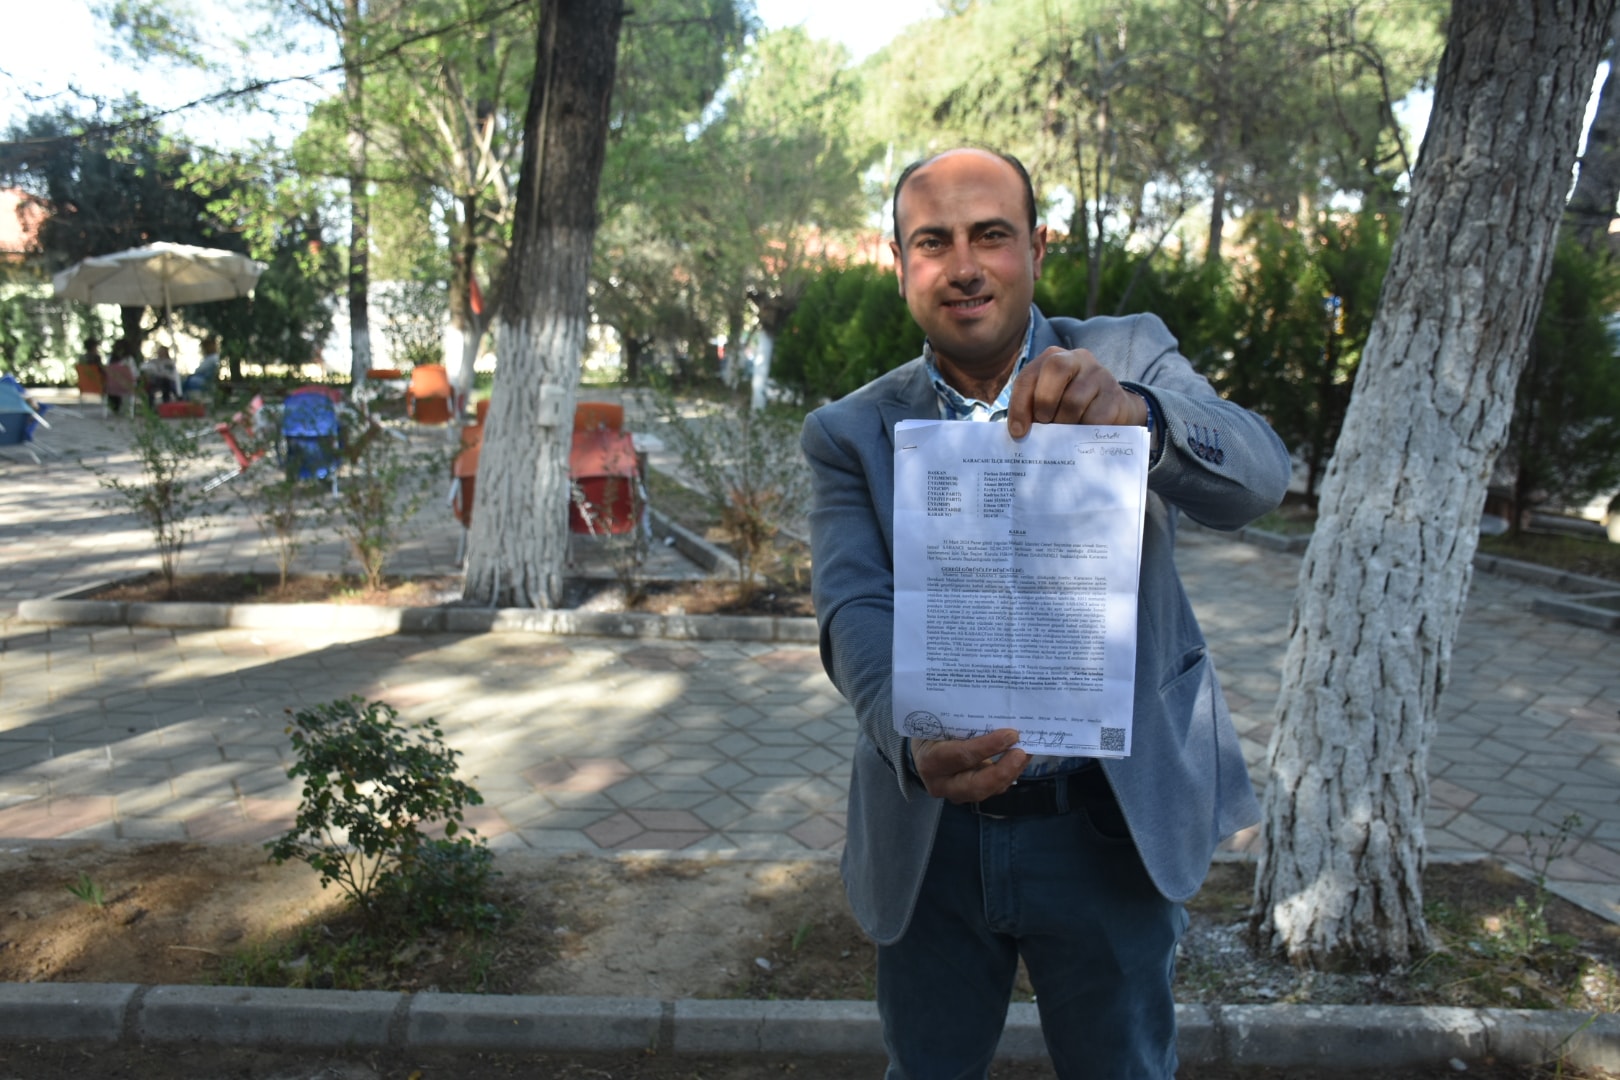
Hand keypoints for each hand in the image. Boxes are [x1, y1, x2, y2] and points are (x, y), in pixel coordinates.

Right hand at [911, 728, 1028, 803]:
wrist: (922, 750)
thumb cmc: (931, 730)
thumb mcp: (938, 722)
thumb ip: (960, 719)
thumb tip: (995, 704)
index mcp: (931, 760)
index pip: (961, 756)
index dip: (987, 747)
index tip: (1010, 734)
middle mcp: (942, 783)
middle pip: (976, 786)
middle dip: (1003, 771)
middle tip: (1021, 753)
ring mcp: (957, 793)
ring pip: (988, 790)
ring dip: (1011, 772)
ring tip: (1027, 752)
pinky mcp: (970, 794)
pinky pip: (994, 788)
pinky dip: (1010, 773)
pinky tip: (1021, 757)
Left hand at [1006, 346, 1147, 437]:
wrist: (1113, 411)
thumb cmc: (1071, 407)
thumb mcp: (1049, 403)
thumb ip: (1032, 411)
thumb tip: (1020, 434)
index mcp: (1053, 358)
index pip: (1028, 376)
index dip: (1019, 405)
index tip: (1018, 432)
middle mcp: (1077, 359)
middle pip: (1055, 370)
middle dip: (1044, 402)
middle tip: (1045, 423)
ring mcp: (1099, 374)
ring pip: (1074, 400)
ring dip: (1064, 423)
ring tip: (1064, 434)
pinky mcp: (1115, 396)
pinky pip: (1094, 418)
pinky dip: (1084, 432)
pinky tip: (1083, 435)